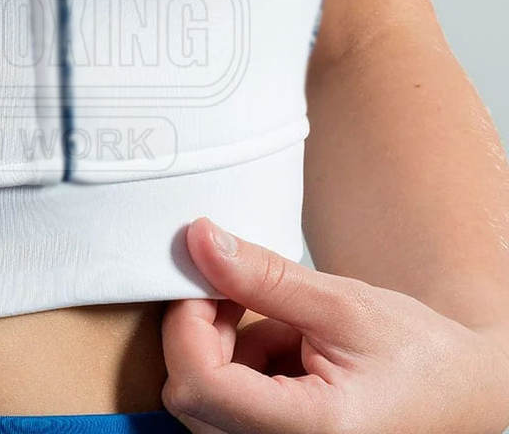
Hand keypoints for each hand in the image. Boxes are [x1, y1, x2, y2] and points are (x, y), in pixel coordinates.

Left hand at [162, 218, 508, 433]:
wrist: (467, 398)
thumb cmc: (419, 356)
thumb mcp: (342, 303)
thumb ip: (263, 275)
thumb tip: (200, 240)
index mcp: (312, 432)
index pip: (200, 383)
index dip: (187, 322)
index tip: (205, 276)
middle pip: (191, 395)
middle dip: (204, 332)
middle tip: (242, 291)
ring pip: (202, 403)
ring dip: (225, 350)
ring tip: (283, 327)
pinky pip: (223, 412)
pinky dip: (239, 369)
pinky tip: (284, 350)